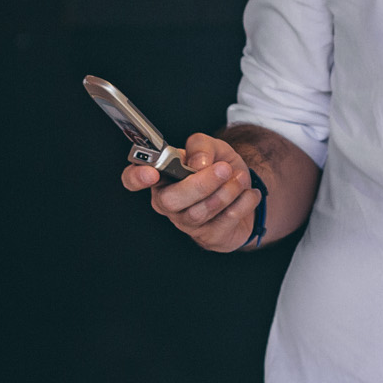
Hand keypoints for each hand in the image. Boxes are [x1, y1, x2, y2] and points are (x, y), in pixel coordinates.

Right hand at [122, 133, 261, 252]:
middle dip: (200, 185)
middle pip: (170, 201)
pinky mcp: (208, 236)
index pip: (132, 179)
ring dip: (225, 193)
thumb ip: (201, 146)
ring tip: (240, 178)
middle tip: (223, 169)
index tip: (151, 172)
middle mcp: (167, 201)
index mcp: (161, 176)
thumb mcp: (212, 147)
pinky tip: (249, 193)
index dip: (136, 178)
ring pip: (198, 213)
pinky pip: (223, 223)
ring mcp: (186, 222)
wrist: (242, 190)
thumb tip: (197, 163)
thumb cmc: (218, 167)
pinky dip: (241, 204)